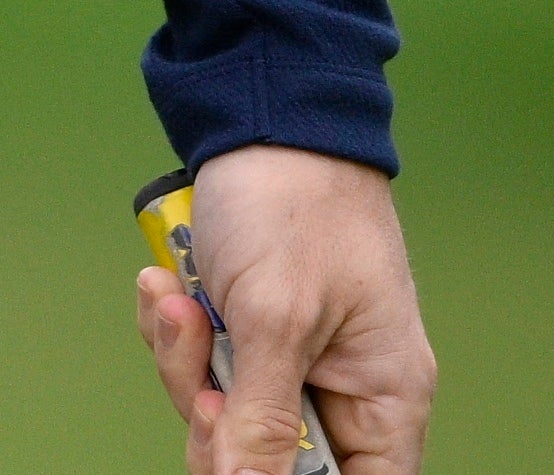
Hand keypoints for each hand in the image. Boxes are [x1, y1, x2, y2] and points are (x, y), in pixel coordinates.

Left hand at [135, 146, 432, 473]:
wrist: (258, 114)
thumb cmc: (295, 202)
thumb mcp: (276, 321)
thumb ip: (262, 420)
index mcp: (384, 396)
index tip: (243, 465)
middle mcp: (344, 385)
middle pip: (274, 461)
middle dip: (221, 425)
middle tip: (206, 390)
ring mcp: (291, 356)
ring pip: (226, 416)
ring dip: (188, 365)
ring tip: (180, 305)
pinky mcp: (246, 329)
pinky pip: (203, 367)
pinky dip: (177, 332)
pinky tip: (169, 286)